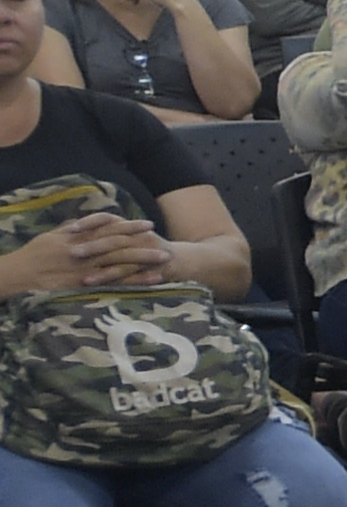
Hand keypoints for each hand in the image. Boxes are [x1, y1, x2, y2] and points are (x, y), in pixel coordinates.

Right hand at [0, 213, 166, 294]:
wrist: (21, 272)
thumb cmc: (36, 253)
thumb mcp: (54, 235)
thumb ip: (74, 228)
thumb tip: (88, 222)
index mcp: (80, 236)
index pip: (110, 229)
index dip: (129, 226)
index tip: (147, 224)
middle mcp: (87, 251)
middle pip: (120, 244)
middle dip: (142, 243)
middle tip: (163, 241)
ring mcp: (88, 268)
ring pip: (121, 262)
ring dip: (144, 260)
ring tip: (165, 259)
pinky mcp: (87, 284)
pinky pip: (115, 282)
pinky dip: (135, 280)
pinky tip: (152, 279)